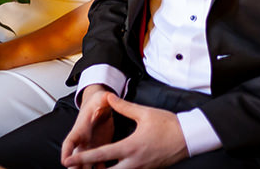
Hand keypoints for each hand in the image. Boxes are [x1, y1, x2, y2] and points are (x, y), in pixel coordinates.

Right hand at [61, 86, 115, 168]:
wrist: (100, 106)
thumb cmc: (98, 102)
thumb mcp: (101, 98)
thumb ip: (104, 98)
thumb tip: (108, 95)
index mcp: (81, 129)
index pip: (70, 141)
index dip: (66, 151)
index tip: (64, 161)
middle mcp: (83, 141)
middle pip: (75, 158)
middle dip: (75, 167)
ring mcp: (91, 148)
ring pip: (86, 164)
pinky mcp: (100, 151)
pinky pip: (98, 164)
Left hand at [62, 92, 188, 168]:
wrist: (189, 137)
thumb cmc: (168, 124)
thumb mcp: (144, 113)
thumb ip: (123, 106)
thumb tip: (109, 97)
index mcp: (130, 147)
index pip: (102, 154)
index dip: (84, 158)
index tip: (70, 160)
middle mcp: (134, 162)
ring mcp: (141, 168)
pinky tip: (112, 168)